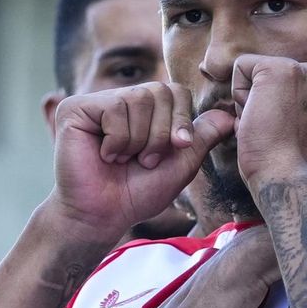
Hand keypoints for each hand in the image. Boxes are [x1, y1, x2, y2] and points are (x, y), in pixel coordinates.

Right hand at [48, 83, 233, 246]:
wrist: (103, 216)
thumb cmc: (139, 192)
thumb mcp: (181, 163)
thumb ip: (203, 136)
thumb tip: (231, 114)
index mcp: (144, 110)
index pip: (176, 91)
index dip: (181, 120)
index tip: (177, 148)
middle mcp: (121, 99)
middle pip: (160, 91)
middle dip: (160, 134)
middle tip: (145, 161)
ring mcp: (96, 102)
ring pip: (138, 99)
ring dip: (139, 140)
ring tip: (123, 160)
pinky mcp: (75, 109)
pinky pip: (115, 108)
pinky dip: (117, 141)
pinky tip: (105, 156)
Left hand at [231, 55, 306, 188]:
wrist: (285, 174)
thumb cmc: (292, 164)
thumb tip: (283, 103)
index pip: (294, 86)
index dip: (280, 108)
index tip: (285, 131)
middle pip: (277, 77)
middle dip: (268, 99)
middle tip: (275, 129)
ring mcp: (304, 71)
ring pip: (260, 72)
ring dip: (255, 97)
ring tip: (266, 123)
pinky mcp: (278, 69)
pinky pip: (242, 66)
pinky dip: (238, 91)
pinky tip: (253, 115)